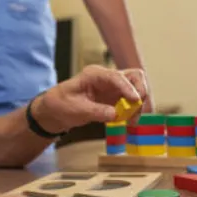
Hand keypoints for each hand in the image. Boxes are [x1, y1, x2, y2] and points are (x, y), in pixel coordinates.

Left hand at [32, 66, 148, 132]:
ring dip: (139, 104)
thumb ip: (96, 111)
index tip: (135, 100)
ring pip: (136, 88)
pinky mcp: (116, 98)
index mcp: (94, 74)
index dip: (128, 87)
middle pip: (133, 76)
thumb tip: (116, 114)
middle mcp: (107, 78)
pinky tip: (129, 122)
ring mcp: (113, 87)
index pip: (116, 76)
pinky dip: (134, 110)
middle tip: (137, 109)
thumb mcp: (75, 109)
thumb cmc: (61, 104)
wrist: (56, 110)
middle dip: (140, 91)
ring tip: (132, 121)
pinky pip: (132, 101)